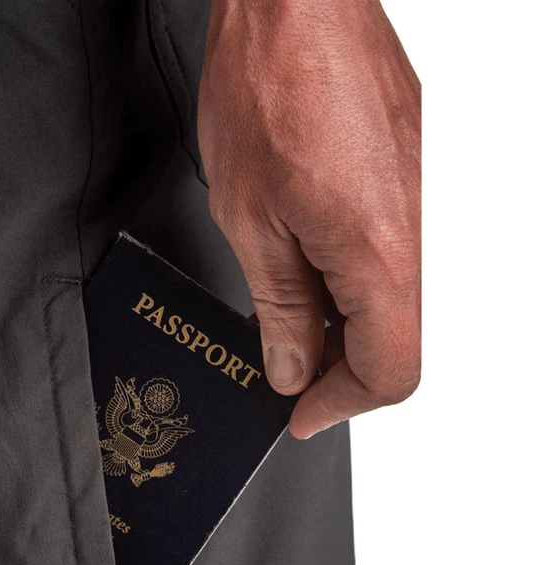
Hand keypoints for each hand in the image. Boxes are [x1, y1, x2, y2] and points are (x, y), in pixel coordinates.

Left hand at [198, 0, 420, 438]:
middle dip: (337, 370)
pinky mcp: (413, 183)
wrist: (296, 4)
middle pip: (398, 343)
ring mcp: (425, 205)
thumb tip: (291, 367)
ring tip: (284, 322)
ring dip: (343, 327)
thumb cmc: (268, 87)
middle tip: (282, 372)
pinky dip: (352, 283)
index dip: (339, 406)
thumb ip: (279, 307)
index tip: (295, 414)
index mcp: (382, 252)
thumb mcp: (250, 221)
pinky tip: (307, 274)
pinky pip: (394, 258)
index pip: (388, 371)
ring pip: (397, 303)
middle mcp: (421, 232)